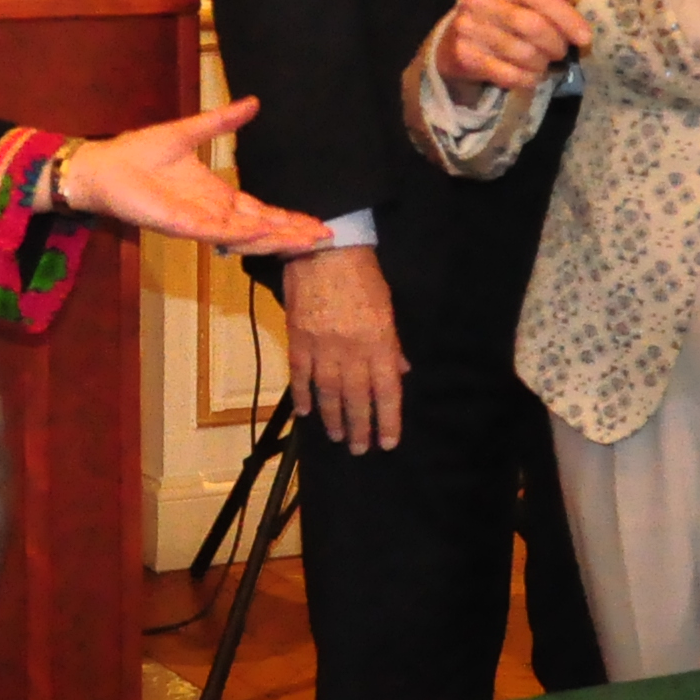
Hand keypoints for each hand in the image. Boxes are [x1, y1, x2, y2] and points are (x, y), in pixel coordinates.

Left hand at [53, 98, 330, 257]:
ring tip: (308, 239)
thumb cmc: (139, 153)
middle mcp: (213, 213)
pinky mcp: (183, 224)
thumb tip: (253, 103)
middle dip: (294, 233)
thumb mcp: (189, 131)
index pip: (261, 210)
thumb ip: (222, 121)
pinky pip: (219, 231)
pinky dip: (245, 231)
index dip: (289, 218)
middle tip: (327, 236)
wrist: (105, 166)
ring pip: (247, 234)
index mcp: (216, 195)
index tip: (318, 222)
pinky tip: (268, 229)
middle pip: (262, 227)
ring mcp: (199, 221)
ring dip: (278, 237)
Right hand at [282, 245, 407, 454]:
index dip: (388, 420)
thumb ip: (392, 343)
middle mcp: (352, 352)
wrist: (324, 249)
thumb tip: (401, 370)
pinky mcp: (298, 340)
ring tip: (338, 436)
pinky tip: (305, 411)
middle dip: (360, 428)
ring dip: (333, 418)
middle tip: (359, 449)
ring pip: (328, 393)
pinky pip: (300, 375)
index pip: (387, 391)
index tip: (388, 442)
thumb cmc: (362, 275)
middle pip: (357, 399)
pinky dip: (302, 395)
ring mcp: (322, 348)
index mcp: (378, 343)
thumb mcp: (388, 307)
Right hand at [438, 0, 589, 103]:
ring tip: (545, 63)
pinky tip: (531, 76)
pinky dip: (528, 78)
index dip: (566, 16)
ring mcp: (466, 28)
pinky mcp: (464, 56)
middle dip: (555, 43)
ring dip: (543, 63)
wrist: (454, 45)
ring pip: (523, 52)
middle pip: (532, 25)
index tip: (586, 37)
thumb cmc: (498, 16)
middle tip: (561, 52)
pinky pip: (509, 74)